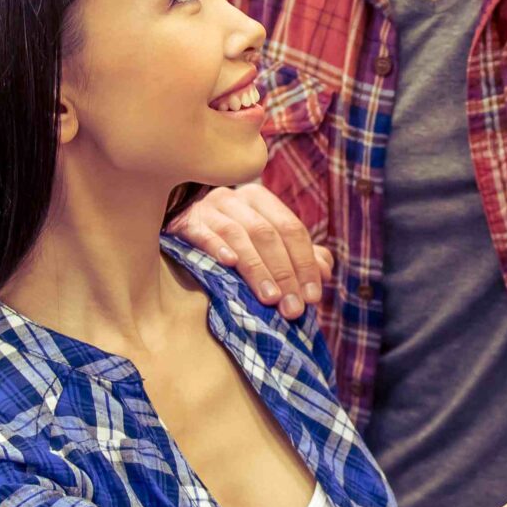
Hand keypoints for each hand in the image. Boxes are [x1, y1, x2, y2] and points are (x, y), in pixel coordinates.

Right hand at [170, 185, 334, 318]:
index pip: (292, 229)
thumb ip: (300, 255)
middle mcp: (235, 198)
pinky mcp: (184, 221)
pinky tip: (228, 264)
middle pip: (267, 234)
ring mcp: (208, 208)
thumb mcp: (267, 241)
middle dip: (284, 273)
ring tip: (270, 298)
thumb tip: (326, 270)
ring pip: (238, 235)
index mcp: (260, 199)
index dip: (305, 263)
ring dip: (257, 269)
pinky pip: (202, 233)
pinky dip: (216, 246)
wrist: (179, 221)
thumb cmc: (230, 238)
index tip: (313, 296)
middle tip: (292, 308)